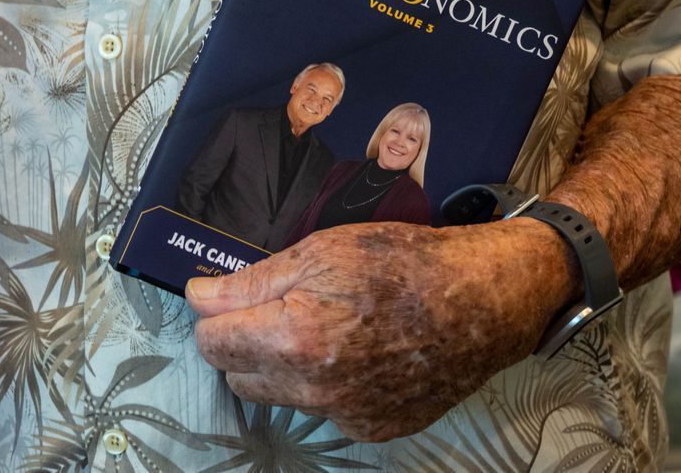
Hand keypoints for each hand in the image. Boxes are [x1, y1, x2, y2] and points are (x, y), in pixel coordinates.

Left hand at [185, 217, 575, 441]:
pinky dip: (323, 384)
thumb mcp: (316, 253)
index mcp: (294, 340)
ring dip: (279, 365)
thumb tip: (199, 298)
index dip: (213, 315)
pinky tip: (352, 350)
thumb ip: (249, 284)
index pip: (212, 343)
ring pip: (279, 396)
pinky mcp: (375, 429)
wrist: (480, 301)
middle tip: (270, 306)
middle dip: (240, 342)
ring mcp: (347, 416)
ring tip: (315, 324)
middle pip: (238, 376)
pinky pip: (324, 410)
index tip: (222, 296)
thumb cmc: (400, 263)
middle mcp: (316, 391)